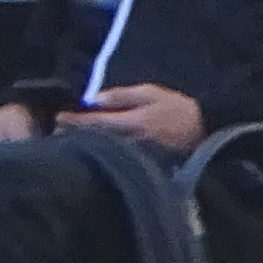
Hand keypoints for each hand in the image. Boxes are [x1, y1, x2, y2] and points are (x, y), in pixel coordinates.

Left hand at [62, 82, 204, 154]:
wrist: (206, 133)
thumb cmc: (177, 110)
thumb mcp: (151, 94)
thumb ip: (121, 96)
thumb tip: (93, 99)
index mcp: (132, 124)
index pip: (94, 124)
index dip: (74, 121)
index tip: (59, 117)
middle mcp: (130, 144)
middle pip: (92, 142)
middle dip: (72, 136)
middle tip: (56, 131)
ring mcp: (134, 159)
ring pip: (100, 154)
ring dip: (82, 147)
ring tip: (65, 141)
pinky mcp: (140, 168)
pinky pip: (113, 162)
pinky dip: (98, 156)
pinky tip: (89, 152)